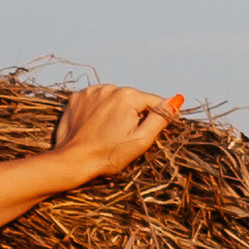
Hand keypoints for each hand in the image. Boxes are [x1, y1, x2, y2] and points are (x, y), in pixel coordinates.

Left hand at [54, 82, 182, 178]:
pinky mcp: (76, 97)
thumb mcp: (141, 141)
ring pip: (113, 99)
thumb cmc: (109, 155)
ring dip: (114, 112)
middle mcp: (109, 87)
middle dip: (131, 115)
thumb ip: (160, 119)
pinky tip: (93, 126)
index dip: (154, 119)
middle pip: (132, 100)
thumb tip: (176, 100)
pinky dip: (97, 111)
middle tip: (120, 137)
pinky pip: (95, 101)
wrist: (72, 161)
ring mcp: (90, 91)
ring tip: (105, 132)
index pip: (153, 102)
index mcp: (128, 96)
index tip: (141, 134)